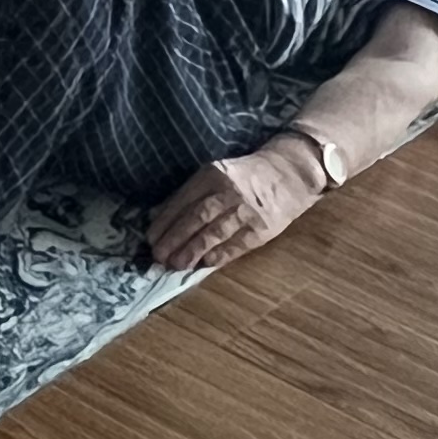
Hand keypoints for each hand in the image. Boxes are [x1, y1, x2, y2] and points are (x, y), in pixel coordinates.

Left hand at [147, 141, 322, 271]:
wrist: (287, 175)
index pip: (184, 200)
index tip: (150, 237)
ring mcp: (246, 210)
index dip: (165, 221)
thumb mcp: (215, 174)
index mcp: (212, 174)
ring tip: (176, 264)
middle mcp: (228, 191)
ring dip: (192, 250)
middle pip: (196, 217)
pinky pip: (236, 244)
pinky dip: (219, 255)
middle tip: (158, 256)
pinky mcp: (262, 228)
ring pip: (214, 232)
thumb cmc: (244, 177)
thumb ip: (188, 194)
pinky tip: (204, 264)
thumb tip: (157, 215)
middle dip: (174, 238)